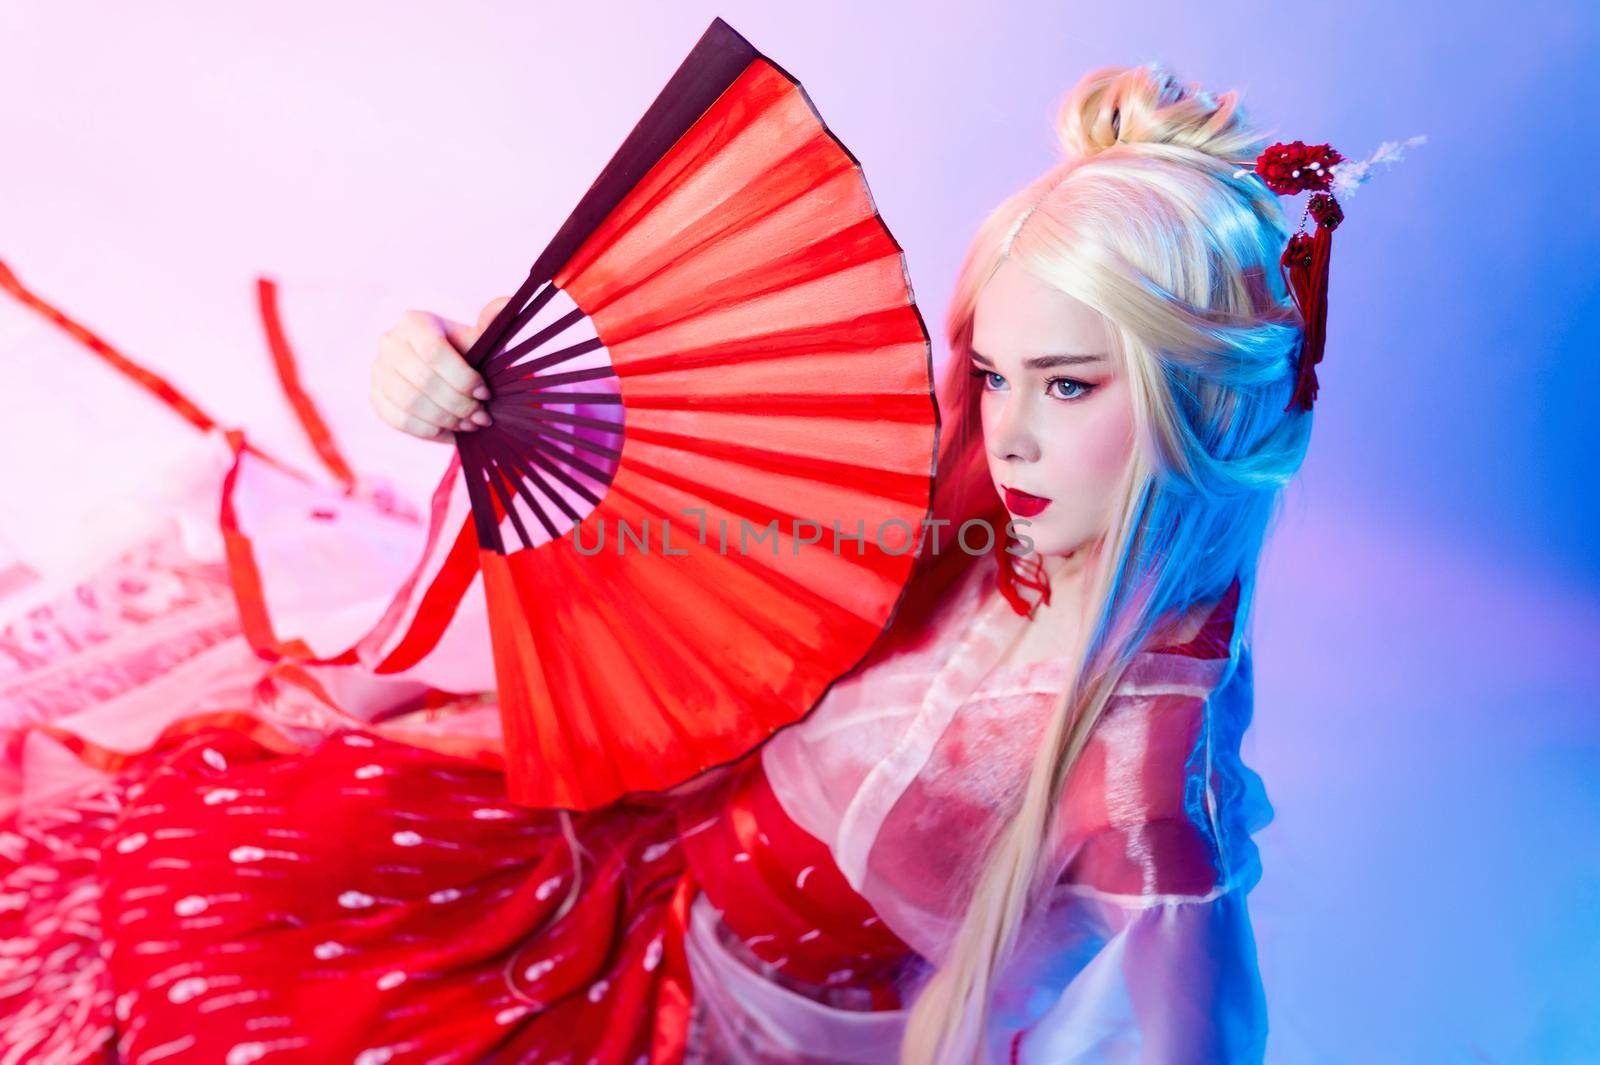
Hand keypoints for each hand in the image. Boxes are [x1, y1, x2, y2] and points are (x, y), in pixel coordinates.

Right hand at [370, 297, 510, 441]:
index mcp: (414, 322)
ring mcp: (378, 370)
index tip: (485, 394)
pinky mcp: (376, 397)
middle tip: (481, 417)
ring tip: (469, 424)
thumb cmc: (462, 353)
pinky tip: (449, 430)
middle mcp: (390, 343)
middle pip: (424, 381)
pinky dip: (428, 429)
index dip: (463, 378)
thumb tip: (508, 303)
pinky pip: (399, 420)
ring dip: (446, 419)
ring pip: (411, 403)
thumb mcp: (478, 337)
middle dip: (459, 404)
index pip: (434, 352)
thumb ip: (493, 321)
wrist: (438, 370)